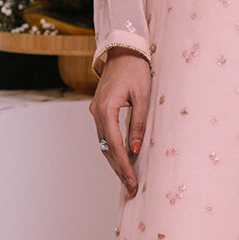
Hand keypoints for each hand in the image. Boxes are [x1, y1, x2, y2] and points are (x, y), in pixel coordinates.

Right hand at [89, 50, 151, 195]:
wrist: (124, 51)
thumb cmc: (137, 71)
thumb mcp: (143, 97)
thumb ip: (138, 123)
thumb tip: (135, 149)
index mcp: (106, 109)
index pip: (114, 145)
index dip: (124, 166)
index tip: (133, 181)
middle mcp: (96, 112)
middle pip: (106, 149)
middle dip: (118, 170)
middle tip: (131, 188)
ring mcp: (95, 112)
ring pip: (103, 144)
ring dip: (115, 163)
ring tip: (127, 180)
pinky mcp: (99, 111)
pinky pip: (105, 136)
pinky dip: (112, 150)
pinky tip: (122, 161)